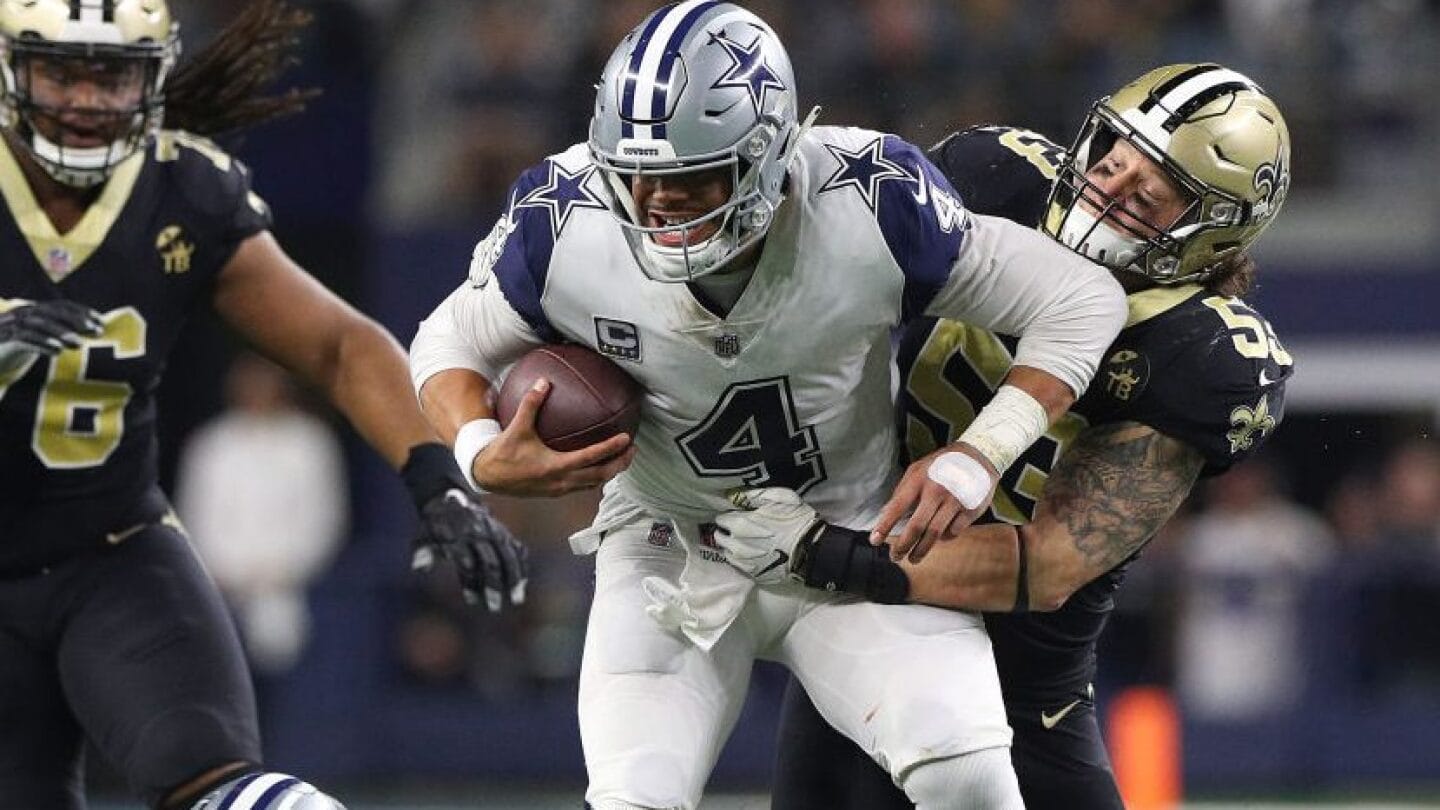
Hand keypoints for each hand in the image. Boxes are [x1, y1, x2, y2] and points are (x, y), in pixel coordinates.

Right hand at [0, 299, 101, 355]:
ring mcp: (13, 324)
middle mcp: (25, 313)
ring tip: (79, 344)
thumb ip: (61, 332)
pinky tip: (57, 351)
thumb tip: (89, 333)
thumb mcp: (40, 335)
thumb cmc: (18, 344)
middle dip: (76, 320)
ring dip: (61, 333)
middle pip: (52, 312)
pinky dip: (42, 343)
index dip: (82, 311)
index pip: (62, 305)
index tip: (101, 321)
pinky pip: (25, 338)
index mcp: (35, 309)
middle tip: (95, 331)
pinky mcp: (5, 338)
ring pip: (40, 324)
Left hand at [413, 488, 528, 610]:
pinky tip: (523, 584)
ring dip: (514, 578)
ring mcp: (494, 532)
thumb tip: (419, 567)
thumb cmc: (434, 526)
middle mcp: (479, 534)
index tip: (472, 601)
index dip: (470, 583)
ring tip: (517, 599)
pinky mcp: (503, 532)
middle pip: (490, 562)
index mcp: (459, 537)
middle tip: (494, 608)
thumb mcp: (423, 536)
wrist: (450, 500)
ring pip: (509, 556)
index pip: (467, 562)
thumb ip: (423, 552)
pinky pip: (517, 549)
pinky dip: (521, 565)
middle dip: (494, 586)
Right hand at [475, 378, 635, 496]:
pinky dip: (594, 477)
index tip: (627, 438)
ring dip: (609, 473)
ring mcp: (559, 490)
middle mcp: (561, 481)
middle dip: (619, 464)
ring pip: (592, 484)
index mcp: (556, 466)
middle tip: (632, 450)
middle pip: (600, 476)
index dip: (612, 448)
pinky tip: (597, 466)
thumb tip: (544, 381)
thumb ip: (531, 403)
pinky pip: (581, 486)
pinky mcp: (554, 492)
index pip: (592, 457)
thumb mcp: (517, 426)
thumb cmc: (502, 452)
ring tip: (622, 459)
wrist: (486, 477)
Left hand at [713, 488, 823, 584]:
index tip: (736, 515)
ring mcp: (743, 563)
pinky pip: (740, 566)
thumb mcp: (778, 497)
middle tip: (738, 529)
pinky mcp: (753, 575)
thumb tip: (735, 495)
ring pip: (728, 553)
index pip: (721, 519)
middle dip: (726, 532)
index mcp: (739, 524)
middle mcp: (736, 545)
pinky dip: (742, 560)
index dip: (728, 516)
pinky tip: (753, 555)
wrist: (811, 550)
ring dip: (732, 547)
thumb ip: (753, 495)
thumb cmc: (795, 520)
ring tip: (745, 543)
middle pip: (720, 537)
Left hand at [870, 443, 997, 563]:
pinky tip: (939, 537)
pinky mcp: (971, 509)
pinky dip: (944, 538)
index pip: (897, 506)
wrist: (978, 456)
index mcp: (919, 479)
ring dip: (921, 550)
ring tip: (913, 558)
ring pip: (935, 534)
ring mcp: (955, 500)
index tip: (875, 541)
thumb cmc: (940, 466)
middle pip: (916, 526)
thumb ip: (902, 491)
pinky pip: (953, 532)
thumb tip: (885, 515)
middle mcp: (937, 490)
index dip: (885, 525)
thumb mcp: (918, 470)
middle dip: (903, 546)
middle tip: (895, 557)